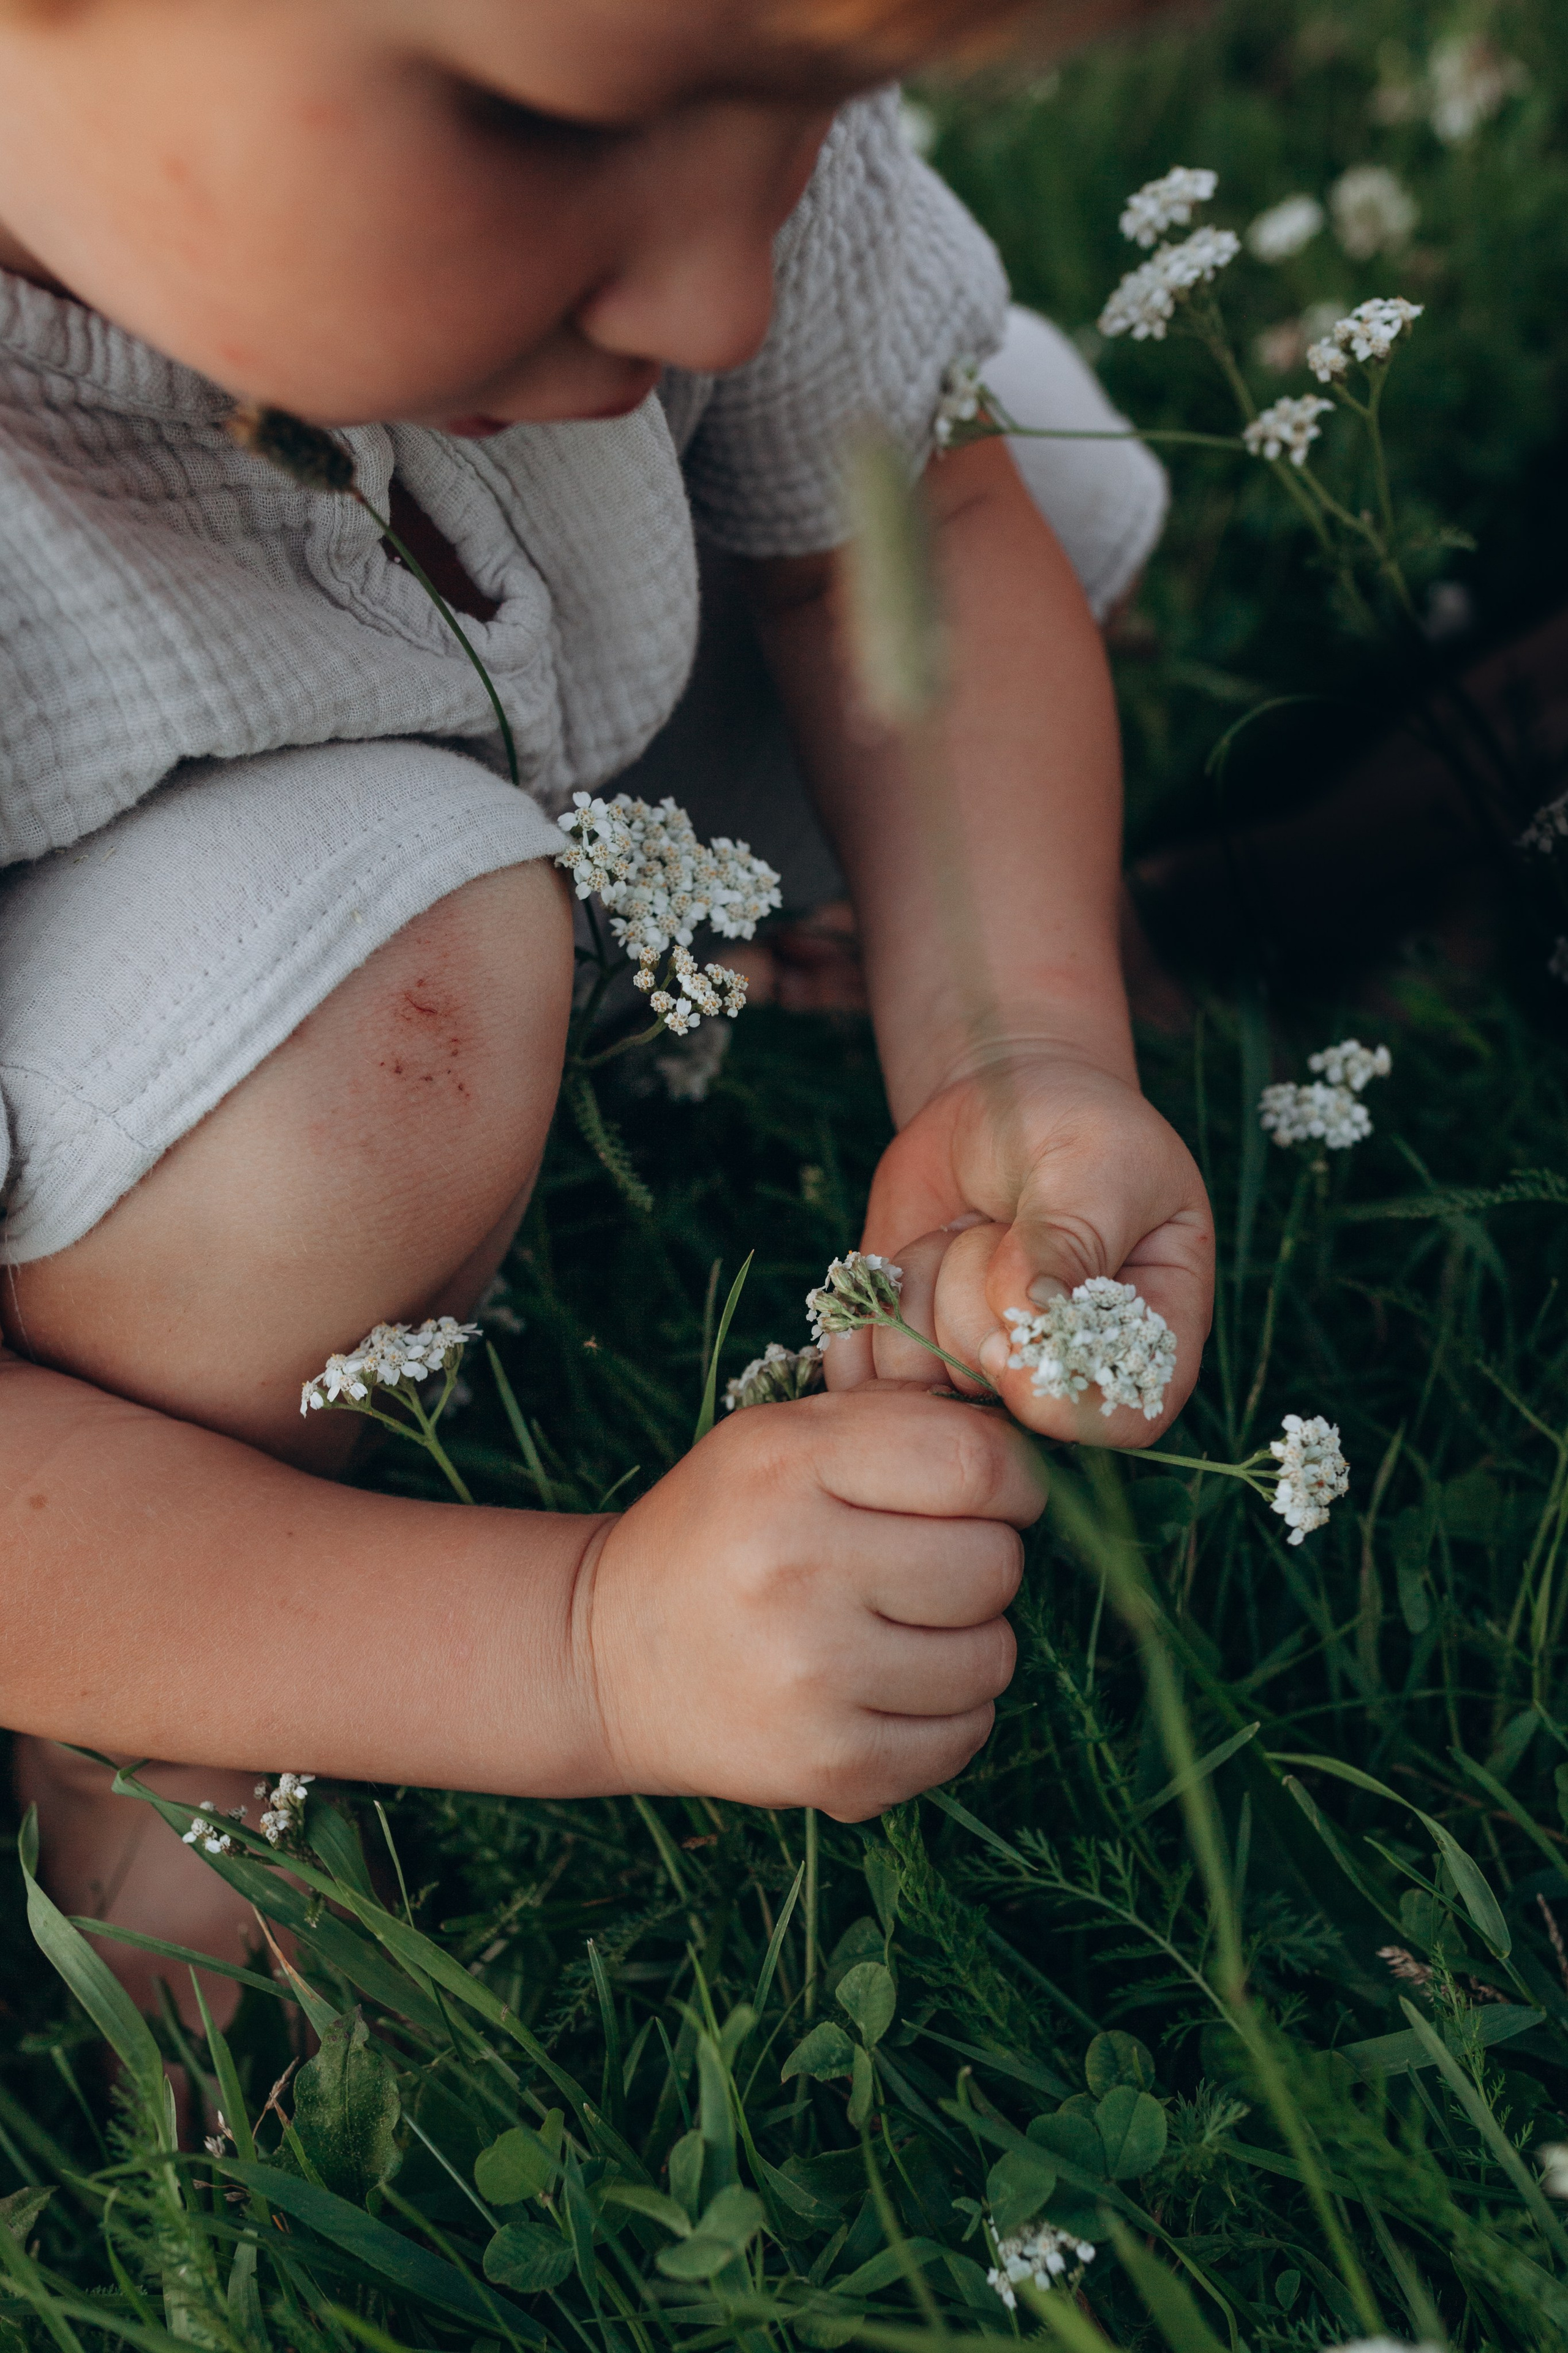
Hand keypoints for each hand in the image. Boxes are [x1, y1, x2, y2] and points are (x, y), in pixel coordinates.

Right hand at [574, 1384, 1044, 1818]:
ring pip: (992, 1659)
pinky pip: (964, 1739)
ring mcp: (812, 1675)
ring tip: (895, 1631)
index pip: (977, 1464)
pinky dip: (944, 1718)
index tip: (990, 1497)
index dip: (1012, 1483)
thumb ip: (896, 1422)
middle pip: (995, 1566)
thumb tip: (1023, 1452)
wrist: (604, 1653)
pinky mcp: (826, 1764)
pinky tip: (884, 1692)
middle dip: (980, 1564)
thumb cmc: (722, 1529)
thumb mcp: (781, 1438)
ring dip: (966, 1645)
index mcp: (788, 1463)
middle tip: (921, 1569)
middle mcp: (796, 1567)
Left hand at [825, 1052, 1212, 1445]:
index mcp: (1148, 1343)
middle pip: (1003, 1407)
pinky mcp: (913, 1358)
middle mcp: (1064, 1378)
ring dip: (927, 1285)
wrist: (998, 1105)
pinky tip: (907, 1254)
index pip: (1122, 1423)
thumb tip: (1027, 1313)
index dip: (1056, 1398)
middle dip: (977, 1302)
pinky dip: (872, 1302)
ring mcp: (983, 1376)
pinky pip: (864, 1371)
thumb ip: (1069, 1239)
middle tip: (999, 1228)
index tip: (1006, 1338)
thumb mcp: (1094, 1164)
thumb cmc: (1076, 1128)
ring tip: (965, 1231)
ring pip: (925, 1383)